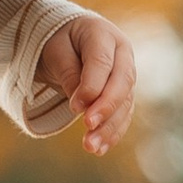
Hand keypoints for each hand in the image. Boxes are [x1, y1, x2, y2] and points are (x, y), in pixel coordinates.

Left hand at [37, 10, 137, 155]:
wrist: (68, 42)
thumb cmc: (59, 41)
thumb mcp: (56, 51)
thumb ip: (69, 73)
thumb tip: (81, 105)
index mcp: (103, 33)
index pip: (102, 62)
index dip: (91, 86)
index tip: (75, 107)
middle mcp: (122, 53)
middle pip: (122, 82)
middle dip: (106, 107)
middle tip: (88, 127)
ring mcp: (126, 73)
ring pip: (125, 102)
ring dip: (109, 127)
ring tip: (91, 147)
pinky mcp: (124, 93)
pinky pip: (123, 114)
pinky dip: (112, 132)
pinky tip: (100, 149)